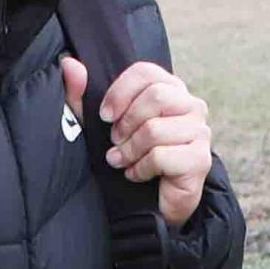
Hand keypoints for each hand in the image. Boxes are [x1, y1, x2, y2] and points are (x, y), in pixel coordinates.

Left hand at [59, 54, 211, 229]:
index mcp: (171, 90)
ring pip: (154, 130)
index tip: (105, 116)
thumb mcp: (98, 126)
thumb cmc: (128, 158)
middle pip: (156, 97)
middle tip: (115, 142)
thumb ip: (82, 96)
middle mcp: (191, 106)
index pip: (146, 72)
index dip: (120, 93)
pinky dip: (140, 169)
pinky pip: (160, 156)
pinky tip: (136, 174)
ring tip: (123, 161)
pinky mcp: (199, 160)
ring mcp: (200, 132)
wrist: (149, 204)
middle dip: (126, 124)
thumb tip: (69, 64)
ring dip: (129, 150)